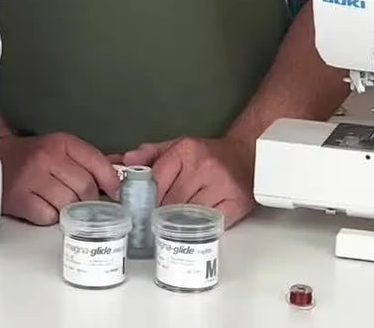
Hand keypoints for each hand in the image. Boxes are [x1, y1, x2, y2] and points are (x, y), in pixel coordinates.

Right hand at [0, 131, 121, 224]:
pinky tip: (45, 206)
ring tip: (61, 202)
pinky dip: (51, 217)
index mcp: (62, 143)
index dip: (112, 181)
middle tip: (86, 203)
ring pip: (69, 205)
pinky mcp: (21, 199)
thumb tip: (121, 176)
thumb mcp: (62, 149)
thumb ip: (90, 162)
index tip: (118, 194)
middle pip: (85, 188)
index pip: (97, 162)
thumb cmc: (33, 156)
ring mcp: (32, 179)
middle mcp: (47, 158)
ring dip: (70, 210)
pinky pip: (49, 217)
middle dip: (90, 200)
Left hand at [120, 135, 256, 225]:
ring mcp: (222, 185)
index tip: (138, 208)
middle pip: (171, 202)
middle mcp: (204, 166)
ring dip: (179, 223)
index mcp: (187, 150)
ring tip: (172, 225)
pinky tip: (194, 226)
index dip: (145, 198)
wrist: (246, 153)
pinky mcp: (237, 203)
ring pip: (190, 215)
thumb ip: (151, 153)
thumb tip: (126, 161)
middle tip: (152, 221)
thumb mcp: (178, 146)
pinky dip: (200, 227)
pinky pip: (212, 223)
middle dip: (160, 214)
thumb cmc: (209, 153)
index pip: (157, 181)